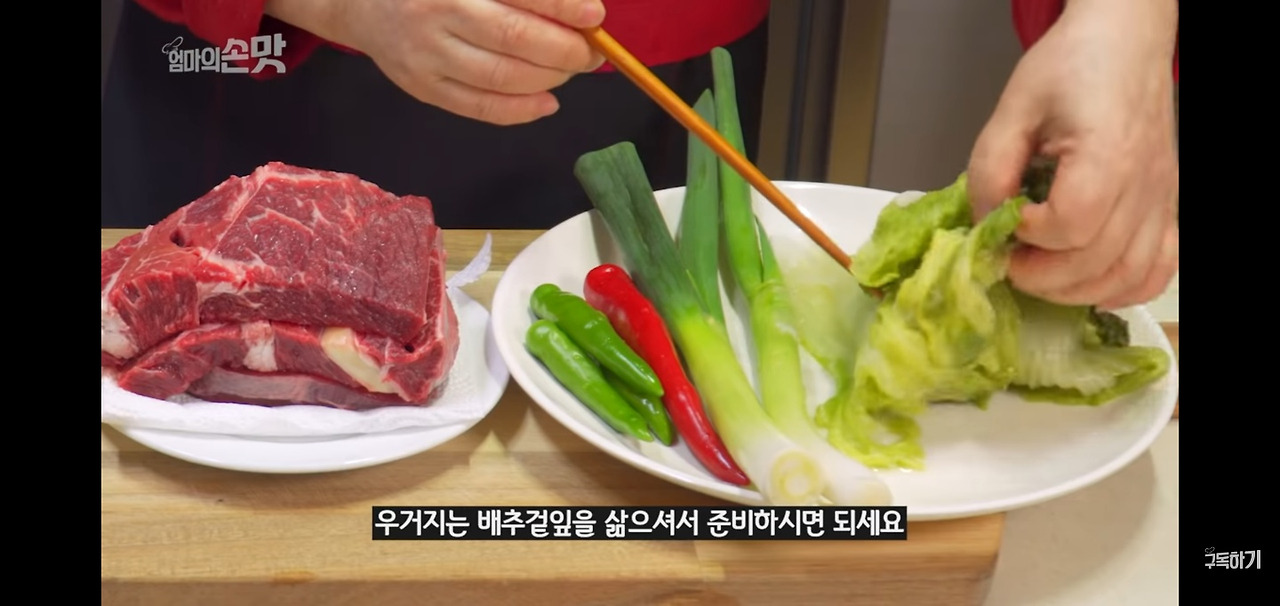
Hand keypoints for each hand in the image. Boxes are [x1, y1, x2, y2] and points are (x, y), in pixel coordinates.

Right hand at [267, 0, 606, 124]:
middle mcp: (436, 15)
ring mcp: (427, 57)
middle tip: (589, 51)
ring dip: (550, 79)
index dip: (563, 6)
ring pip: (503, 79)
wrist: (362, 2)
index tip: (594, 15)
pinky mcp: (423, 89)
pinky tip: (547, 102)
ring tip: (569, 70)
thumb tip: (576, 12)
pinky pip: (481, 109)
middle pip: (516, 40)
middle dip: (565, 50)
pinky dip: (523, 111)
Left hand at [967, 0, 1178, 309]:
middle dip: (1039, 275)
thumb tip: (983, 225)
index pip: (1071, 225)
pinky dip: (1121, 289)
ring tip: (1037, 274)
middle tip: (1007, 258)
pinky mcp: (1166, 208)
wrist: (1124, 44)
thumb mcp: (1012, 109)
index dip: (1029, 234)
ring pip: (1126, 277)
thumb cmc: (1069, 67)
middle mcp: (1145, 185)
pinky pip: (1156, 270)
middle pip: (1096, 262)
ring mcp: (1161, 200)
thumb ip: (991, 170)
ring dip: (1074, 292)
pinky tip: (1085, 282)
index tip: (1006, 216)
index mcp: (1108, 154)